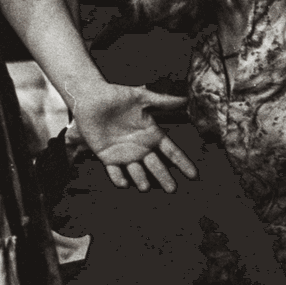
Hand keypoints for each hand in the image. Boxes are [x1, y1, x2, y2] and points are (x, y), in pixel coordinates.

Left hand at [71, 83, 197, 191]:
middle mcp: (141, 148)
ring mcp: (125, 154)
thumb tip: (186, 99)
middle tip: (172, 189)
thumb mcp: (142, 97)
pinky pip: (115, 172)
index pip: (171, 152)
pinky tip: (124, 184)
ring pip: (137, 172)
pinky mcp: (108, 157)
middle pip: (156, 167)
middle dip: (164, 178)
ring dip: (141, 180)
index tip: (193, 175)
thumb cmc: (117, 95)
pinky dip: (119, 179)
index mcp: (152, 135)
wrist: (92, 98)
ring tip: (146, 187)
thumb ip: (163, 101)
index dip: (182, 163)